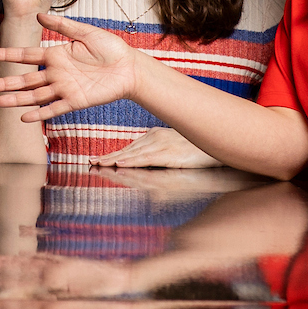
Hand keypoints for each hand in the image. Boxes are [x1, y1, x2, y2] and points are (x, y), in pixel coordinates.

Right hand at [0, 12, 141, 122]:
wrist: (130, 68)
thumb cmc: (111, 48)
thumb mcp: (86, 32)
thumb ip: (62, 25)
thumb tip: (39, 15)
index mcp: (56, 55)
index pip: (27, 56)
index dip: (9, 55)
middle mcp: (56, 73)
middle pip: (26, 79)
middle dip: (6, 83)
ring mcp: (64, 88)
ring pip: (35, 95)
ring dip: (17, 100)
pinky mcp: (75, 101)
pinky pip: (53, 109)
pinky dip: (39, 114)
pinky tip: (24, 117)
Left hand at [91, 126, 220, 168]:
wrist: (216, 141)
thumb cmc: (197, 147)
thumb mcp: (174, 150)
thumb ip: (158, 157)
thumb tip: (147, 172)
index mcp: (153, 136)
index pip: (129, 148)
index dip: (112, 154)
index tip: (97, 160)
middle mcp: (154, 138)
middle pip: (127, 151)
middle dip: (108, 158)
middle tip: (91, 163)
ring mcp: (161, 145)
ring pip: (133, 155)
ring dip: (115, 160)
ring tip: (99, 164)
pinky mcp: (169, 153)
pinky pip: (146, 158)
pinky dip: (132, 161)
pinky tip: (120, 164)